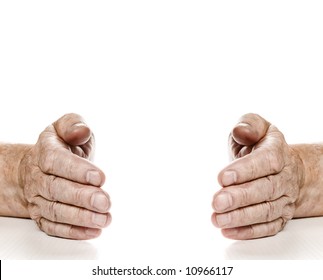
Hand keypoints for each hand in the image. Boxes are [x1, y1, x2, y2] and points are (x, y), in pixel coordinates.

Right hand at [19, 113, 110, 238]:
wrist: (37, 167)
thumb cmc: (60, 146)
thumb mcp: (66, 127)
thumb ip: (74, 125)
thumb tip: (81, 131)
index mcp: (44, 152)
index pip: (56, 161)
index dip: (77, 170)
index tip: (100, 177)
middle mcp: (38, 177)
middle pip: (56, 189)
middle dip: (82, 197)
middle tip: (105, 202)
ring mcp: (38, 198)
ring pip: (56, 211)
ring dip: (81, 217)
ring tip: (104, 218)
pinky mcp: (42, 215)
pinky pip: (54, 226)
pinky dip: (74, 231)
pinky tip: (94, 230)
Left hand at [212, 113, 303, 238]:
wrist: (284, 167)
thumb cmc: (261, 146)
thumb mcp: (256, 127)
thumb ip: (248, 125)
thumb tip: (241, 131)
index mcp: (278, 152)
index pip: (266, 161)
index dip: (245, 170)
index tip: (222, 177)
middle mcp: (285, 177)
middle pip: (265, 189)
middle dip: (240, 197)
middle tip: (217, 202)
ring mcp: (284, 199)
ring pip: (266, 211)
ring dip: (241, 217)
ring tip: (217, 218)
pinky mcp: (280, 216)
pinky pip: (267, 227)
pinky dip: (248, 231)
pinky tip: (228, 230)